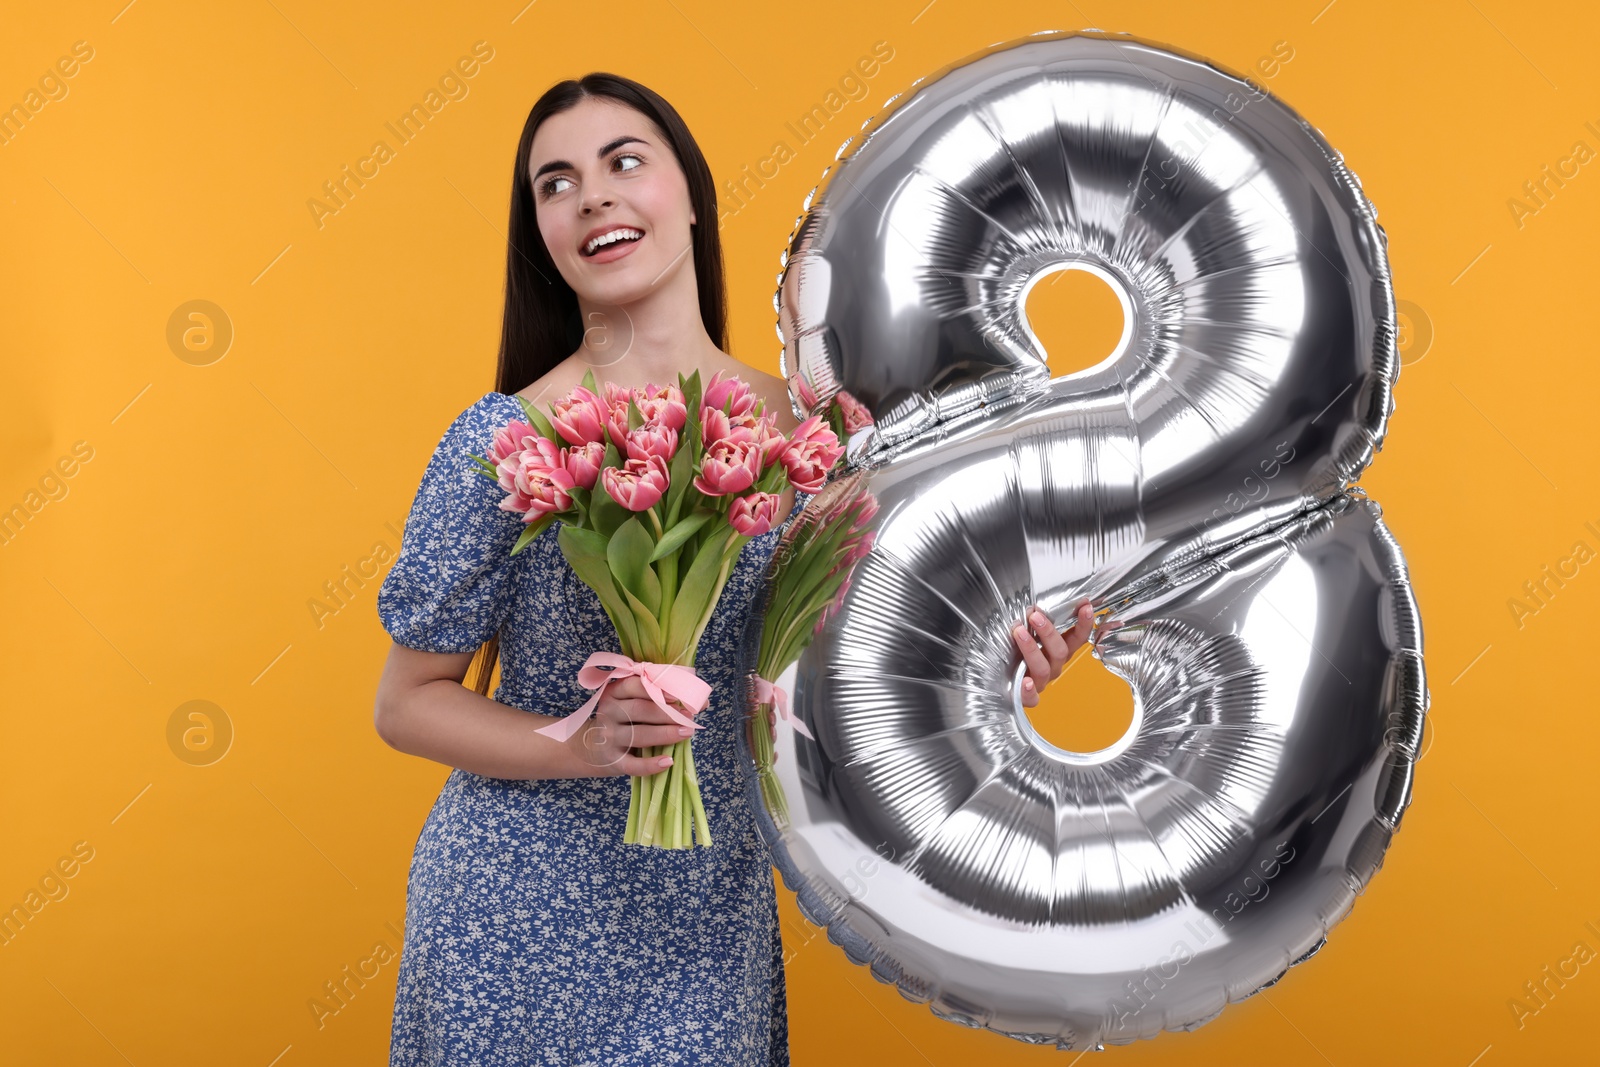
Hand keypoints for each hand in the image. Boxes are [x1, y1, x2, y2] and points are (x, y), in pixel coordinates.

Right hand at [563, 674, 699, 777]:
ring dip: (665, 733)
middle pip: (639, 710)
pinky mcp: (613, 761)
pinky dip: (650, 765)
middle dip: (667, 713)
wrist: (587, 748)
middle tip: (689, 717)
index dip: (656, 688)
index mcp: (614, 693)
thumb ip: (658, 696)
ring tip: (687, 733)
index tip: (677, 694)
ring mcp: (609, 738)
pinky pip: (632, 765)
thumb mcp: (629, 702)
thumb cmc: (620, 720)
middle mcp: (609, 713)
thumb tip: (701, 701)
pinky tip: (668, 761)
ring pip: (639, 735)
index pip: (634, 686)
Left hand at [1011, 600, 1093, 707]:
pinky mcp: (1029, 696)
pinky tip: (1025, 682)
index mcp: (1059, 651)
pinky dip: (1028, 690)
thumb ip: (1034, 622)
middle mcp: (1054, 666)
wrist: (1003, 679)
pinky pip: (1032, 697)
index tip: (1085, 607)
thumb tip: (1032, 603)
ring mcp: (1042, 681)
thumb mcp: (1028, 634)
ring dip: (1032, 648)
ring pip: (1043, 668)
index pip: (1077, 638)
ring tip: (1018, 632)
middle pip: (1060, 651)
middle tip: (1035, 615)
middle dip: (1048, 632)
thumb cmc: (1017, 652)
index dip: (1083, 623)